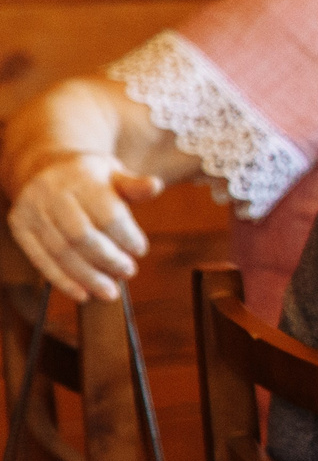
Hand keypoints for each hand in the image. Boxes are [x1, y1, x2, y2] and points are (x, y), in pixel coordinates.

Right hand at [6, 152, 162, 300]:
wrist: (42, 166)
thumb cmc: (88, 176)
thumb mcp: (113, 172)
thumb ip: (134, 186)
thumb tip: (155, 186)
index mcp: (81, 176)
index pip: (107, 214)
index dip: (126, 237)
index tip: (140, 251)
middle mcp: (51, 191)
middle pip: (81, 236)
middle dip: (108, 259)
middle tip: (128, 272)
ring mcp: (31, 209)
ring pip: (60, 251)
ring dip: (87, 277)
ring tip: (110, 292)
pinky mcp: (18, 226)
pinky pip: (40, 259)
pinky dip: (62, 280)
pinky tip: (82, 294)